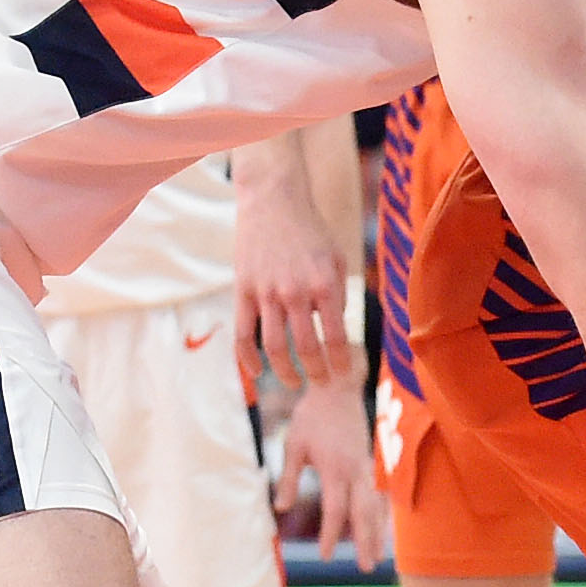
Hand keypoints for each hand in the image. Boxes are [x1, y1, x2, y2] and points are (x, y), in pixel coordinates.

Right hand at [232, 157, 355, 391]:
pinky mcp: (243, 290)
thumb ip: (338, 296)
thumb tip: (337, 332)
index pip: (336, 337)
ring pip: (274, 347)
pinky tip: (258, 372)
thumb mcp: (336, 260)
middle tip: (321, 385)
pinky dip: (248, 359)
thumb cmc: (311, 232)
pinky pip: (243, 333)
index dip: (340, 362)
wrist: (274, 201)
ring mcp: (266, 292)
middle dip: (316, 373)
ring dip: (285, 372)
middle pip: (306, 348)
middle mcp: (296, 292)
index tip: (343, 376)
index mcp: (325, 284)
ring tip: (294, 383)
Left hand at [277, 379, 389, 569]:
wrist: (338, 388)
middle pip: (363, 513)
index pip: (334, 509)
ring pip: (376, 506)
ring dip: (377, 533)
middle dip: (365, 541)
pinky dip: (383, 515)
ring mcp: (367, 467)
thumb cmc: (312, 417)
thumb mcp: (293, 445)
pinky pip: (381, 495)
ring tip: (377, 558)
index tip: (324, 556)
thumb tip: (281, 509)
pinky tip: (384, 530)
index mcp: (334, 468)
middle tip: (365, 568)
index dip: (329, 534)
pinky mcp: (372, 463)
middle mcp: (355, 471)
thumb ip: (289, 478)